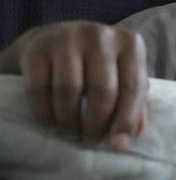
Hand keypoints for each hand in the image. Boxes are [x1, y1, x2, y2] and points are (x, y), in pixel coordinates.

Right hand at [11, 21, 148, 149]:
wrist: (55, 40)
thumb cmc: (98, 67)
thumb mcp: (123, 79)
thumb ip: (133, 108)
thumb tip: (124, 141)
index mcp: (130, 43)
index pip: (133, 87)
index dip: (125, 120)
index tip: (115, 144)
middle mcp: (101, 36)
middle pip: (103, 89)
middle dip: (97, 122)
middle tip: (90, 137)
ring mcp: (67, 37)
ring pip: (70, 89)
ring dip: (70, 119)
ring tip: (71, 130)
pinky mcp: (37, 47)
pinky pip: (39, 88)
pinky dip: (45, 112)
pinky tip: (51, 121)